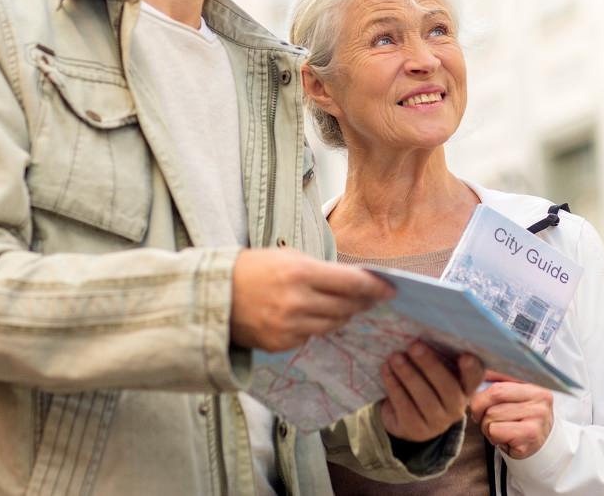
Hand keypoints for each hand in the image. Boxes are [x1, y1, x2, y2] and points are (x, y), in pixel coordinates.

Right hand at [230, 248, 393, 350]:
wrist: (214, 296)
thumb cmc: (252, 270)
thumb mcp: (287, 258)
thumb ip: (320, 270)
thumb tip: (353, 281)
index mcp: (300, 272)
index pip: (351, 282)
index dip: (374, 287)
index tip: (390, 289)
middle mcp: (297, 301)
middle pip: (346, 307)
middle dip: (362, 303)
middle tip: (372, 299)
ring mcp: (289, 326)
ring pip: (333, 325)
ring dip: (343, 316)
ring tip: (346, 308)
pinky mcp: (281, 344)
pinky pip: (311, 337)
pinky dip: (316, 327)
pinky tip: (312, 317)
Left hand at [380, 343, 483, 442]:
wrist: (406, 420)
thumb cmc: (424, 385)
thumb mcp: (434, 374)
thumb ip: (437, 358)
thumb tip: (421, 334)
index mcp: (465, 389)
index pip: (474, 378)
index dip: (472, 368)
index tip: (465, 355)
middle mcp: (456, 407)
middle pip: (447, 387)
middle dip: (430, 365)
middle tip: (414, 345)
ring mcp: (437, 422)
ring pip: (424, 398)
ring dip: (408, 374)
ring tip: (395, 357)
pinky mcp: (415, 429)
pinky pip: (405, 406)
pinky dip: (394, 386)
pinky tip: (386, 370)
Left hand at [469, 370, 553, 459]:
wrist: (539, 446)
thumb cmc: (520, 419)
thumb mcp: (513, 396)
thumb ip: (495, 380)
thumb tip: (468, 362)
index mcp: (535, 384)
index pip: (501, 377)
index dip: (482, 384)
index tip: (473, 392)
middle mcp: (540, 399)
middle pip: (494, 394)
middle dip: (480, 407)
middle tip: (481, 415)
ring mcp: (537, 418)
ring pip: (491, 415)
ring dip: (487, 425)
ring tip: (499, 428)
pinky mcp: (529, 436)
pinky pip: (495, 431)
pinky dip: (493, 437)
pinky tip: (504, 438)